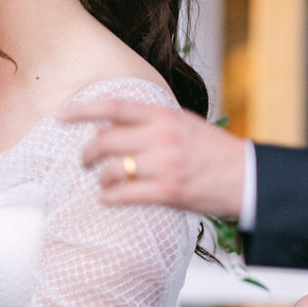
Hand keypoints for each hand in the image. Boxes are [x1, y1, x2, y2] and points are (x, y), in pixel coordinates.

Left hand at [60, 99, 246, 216]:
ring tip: (103, 182)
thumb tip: (113, 124)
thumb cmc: (212, 152)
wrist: (247, 178)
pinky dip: (108, 198)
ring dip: (100, 179)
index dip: (83, 110)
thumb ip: (152, 122)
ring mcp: (164, 165)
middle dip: (87, 154)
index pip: (114, 108)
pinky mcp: (167, 192)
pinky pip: (123, 195)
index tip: (60, 116)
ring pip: (111, 170)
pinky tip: (108, 198)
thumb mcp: (184, 124)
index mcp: (164, 116)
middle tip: (84, 162)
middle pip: (105, 141)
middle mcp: (162, 137)